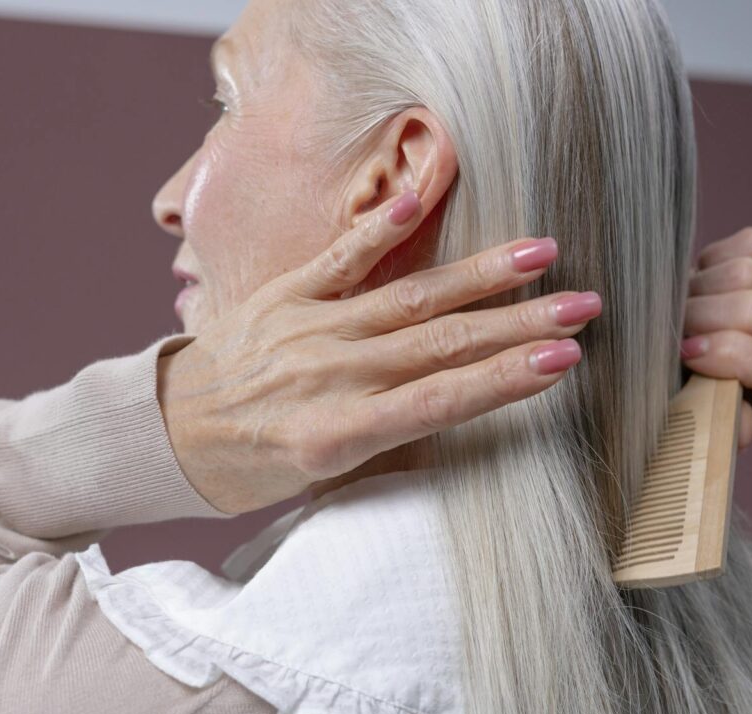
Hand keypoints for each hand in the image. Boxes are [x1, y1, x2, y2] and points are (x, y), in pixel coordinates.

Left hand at [156, 191, 602, 513]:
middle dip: (518, 323)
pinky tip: (420, 200)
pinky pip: (337, 258)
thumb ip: (385, 433)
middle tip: (583, 305)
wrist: (168, 434)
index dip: (506, 379)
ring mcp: (307, 327)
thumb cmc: (252, 467)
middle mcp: (329, 375)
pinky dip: (380, 230)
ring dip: (478, 275)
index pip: (441, 400)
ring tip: (539, 252)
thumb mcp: (321, 475)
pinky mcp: (283, 294)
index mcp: (339, 433)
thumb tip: (453, 397)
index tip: (564, 360)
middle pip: (440, 343)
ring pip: (407, 297)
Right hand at [680, 227, 751, 451]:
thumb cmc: (706, 399)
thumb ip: (719, 425)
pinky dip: (715, 260)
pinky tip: (702, 284)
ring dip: (700, 287)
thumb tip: (737, 434)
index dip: (729, 356)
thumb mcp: (707, 423)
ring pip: (750, 273)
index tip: (686, 356)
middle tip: (672, 328)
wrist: (721, 370)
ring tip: (682, 307)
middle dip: (699, 316)